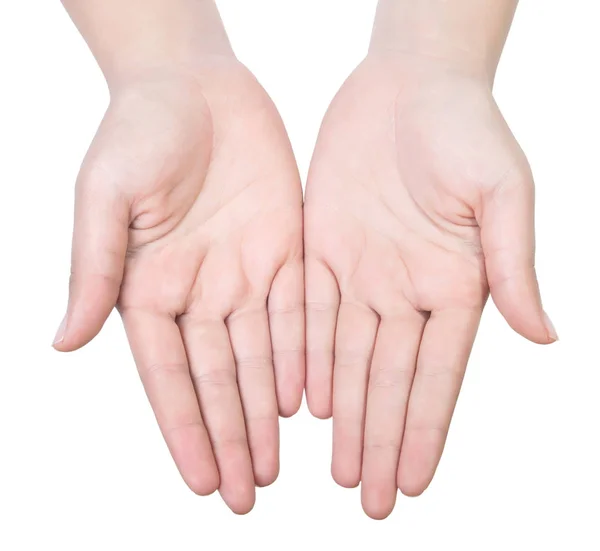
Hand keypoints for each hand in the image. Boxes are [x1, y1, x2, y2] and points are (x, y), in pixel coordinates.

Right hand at [53, 59, 304, 513]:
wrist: (194, 84)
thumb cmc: (138, 131)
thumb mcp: (104, 197)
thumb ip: (94, 271)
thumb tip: (64, 342)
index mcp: (150, 287)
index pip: (170, 376)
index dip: (187, 429)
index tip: (204, 481)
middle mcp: (200, 292)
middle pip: (220, 379)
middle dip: (232, 437)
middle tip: (248, 494)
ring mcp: (245, 274)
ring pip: (261, 358)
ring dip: (267, 413)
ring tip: (277, 466)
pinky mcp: (287, 250)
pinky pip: (299, 314)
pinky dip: (302, 358)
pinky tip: (308, 401)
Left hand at [304, 55, 555, 518]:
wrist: (410, 83)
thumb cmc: (466, 127)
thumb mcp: (503, 193)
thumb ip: (514, 266)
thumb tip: (543, 336)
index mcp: (454, 284)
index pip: (436, 375)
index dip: (425, 429)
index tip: (415, 481)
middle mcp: (406, 289)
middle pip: (389, 381)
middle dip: (381, 439)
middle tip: (372, 500)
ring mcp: (362, 273)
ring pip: (347, 359)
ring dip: (344, 415)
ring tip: (340, 468)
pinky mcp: (322, 250)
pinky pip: (309, 315)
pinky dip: (307, 360)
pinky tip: (305, 403)